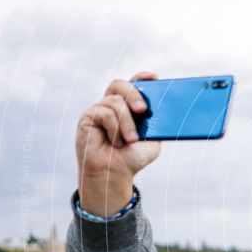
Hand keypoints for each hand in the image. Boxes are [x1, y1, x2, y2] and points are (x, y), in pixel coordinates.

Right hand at [76, 71, 161, 215]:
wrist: (114, 173)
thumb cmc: (132, 158)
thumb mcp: (152, 140)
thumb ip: (156, 123)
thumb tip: (163, 110)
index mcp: (129, 108)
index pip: (134, 85)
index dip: (142, 77)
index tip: (154, 77)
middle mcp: (113, 105)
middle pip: (120, 85)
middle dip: (134, 94)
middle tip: (143, 110)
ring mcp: (99, 110)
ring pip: (115, 101)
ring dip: (126, 123)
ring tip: (130, 140)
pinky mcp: (88, 117)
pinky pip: (105, 112)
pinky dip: (115, 128)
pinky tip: (115, 142)